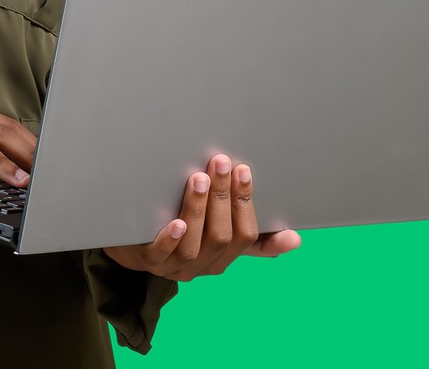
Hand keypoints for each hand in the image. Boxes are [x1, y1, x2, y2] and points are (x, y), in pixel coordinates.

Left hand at [101, 152, 301, 279]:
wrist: (132, 245)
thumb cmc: (183, 232)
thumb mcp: (218, 233)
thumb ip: (252, 235)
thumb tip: (295, 239)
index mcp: (224, 257)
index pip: (246, 235)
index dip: (245, 203)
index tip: (244, 172)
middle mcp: (203, 265)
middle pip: (222, 236)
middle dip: (223, 197)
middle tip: (221, 161)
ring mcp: (175, 266)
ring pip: (194, 244)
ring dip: (198, 210)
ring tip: (199, 178)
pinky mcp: (148, 262)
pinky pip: (162, 255)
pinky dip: (171, 239)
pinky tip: (177, 222)